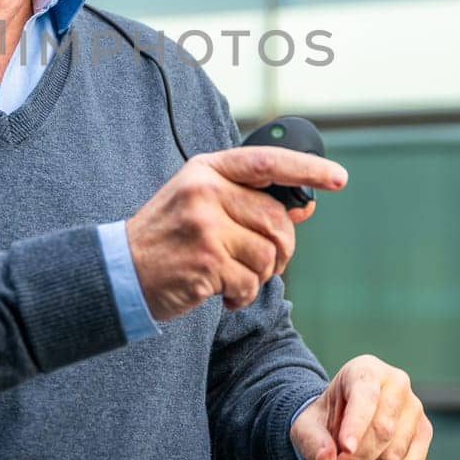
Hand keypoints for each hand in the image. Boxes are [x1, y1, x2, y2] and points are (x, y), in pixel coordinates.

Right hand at [125, 147, 347, 319]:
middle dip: (281, 248)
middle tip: (264, 262)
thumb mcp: (201, 203)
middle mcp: (206, 192)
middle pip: (277, 219)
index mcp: (207, 170)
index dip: (308, 168)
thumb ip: (247, 200)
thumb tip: (304, 207)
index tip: (338, 177)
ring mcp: (205, 226)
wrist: (122, 270)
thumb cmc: (167, 237)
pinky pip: (250, 283)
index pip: (267, 162)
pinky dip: (243, 296)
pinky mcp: (205, 262)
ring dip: (259, 276)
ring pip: (267, 254)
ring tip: (234, 277)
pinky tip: (223, 293)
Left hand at [289, 355, 431, 459]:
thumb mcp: (307, 425)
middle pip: (382, 431)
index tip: (344, 449)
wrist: (343, 422)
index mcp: (367, 370)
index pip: (366, 398)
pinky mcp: (423, 435)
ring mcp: (415, 410)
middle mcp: (397, 384)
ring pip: (394, 454)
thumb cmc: (326, 418)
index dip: (356, 425)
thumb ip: (313, 442)